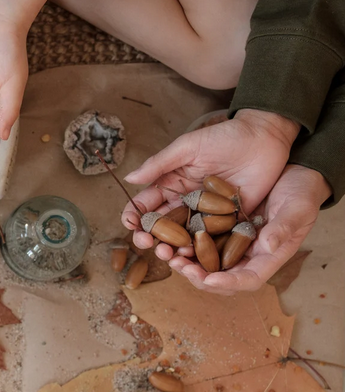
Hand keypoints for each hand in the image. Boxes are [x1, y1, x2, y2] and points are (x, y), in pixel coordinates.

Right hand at [122, 109, 300, 257]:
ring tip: (167, 253)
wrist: (264, 138)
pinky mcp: (228, 221)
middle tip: (146, 243)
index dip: (134, 216)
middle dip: (148, 238)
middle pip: (161, 227)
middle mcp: (185, 203)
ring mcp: (206, 214)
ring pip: (182, 237)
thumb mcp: (187, 147)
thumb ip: (159, 164)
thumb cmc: (224, 137)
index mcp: (170, 185)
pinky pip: (212, 239)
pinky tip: (192, 254)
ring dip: (171, 248)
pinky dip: (200, 250)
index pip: (146, 205)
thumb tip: (128, 178)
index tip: (130, 224)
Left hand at [170, 165, 329, 291]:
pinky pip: (200, 241)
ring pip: (206, 262)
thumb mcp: (297, 209)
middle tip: (179, 266)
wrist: (294, 175)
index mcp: (269, 256)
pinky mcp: (220, 228)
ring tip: (166, 254)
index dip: (228, 282)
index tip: (208, 279)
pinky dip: (184, 242)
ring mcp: (232, 243)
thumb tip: (267, 246)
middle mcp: (248, 255)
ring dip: (185, 262)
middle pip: (221, 277)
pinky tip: (168, 236)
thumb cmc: (302, 194)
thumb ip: (284, 228)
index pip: (248, 279)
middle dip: (198, 276)